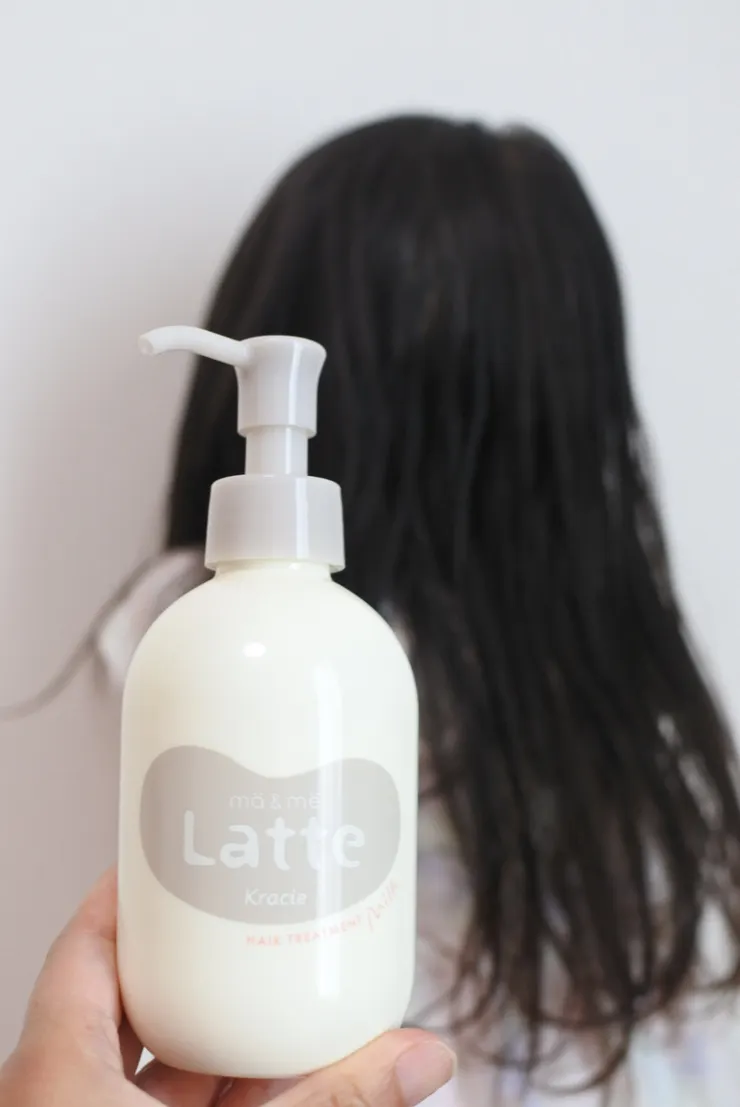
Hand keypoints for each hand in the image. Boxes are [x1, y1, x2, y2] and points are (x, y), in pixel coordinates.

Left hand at [0, 871, 454, 1106]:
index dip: (132, 893)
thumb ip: (333, 1104)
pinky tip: (283, 1083)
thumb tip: (428, 1055)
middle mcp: (66, 1104)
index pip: (83, 949)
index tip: (187, 853)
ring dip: (222, 1040)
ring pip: (157, 1073)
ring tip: (287, 989)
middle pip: (131, 1005)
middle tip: (261, 914)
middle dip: (203, 967)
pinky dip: (227, 1097)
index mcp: (54, 1079)